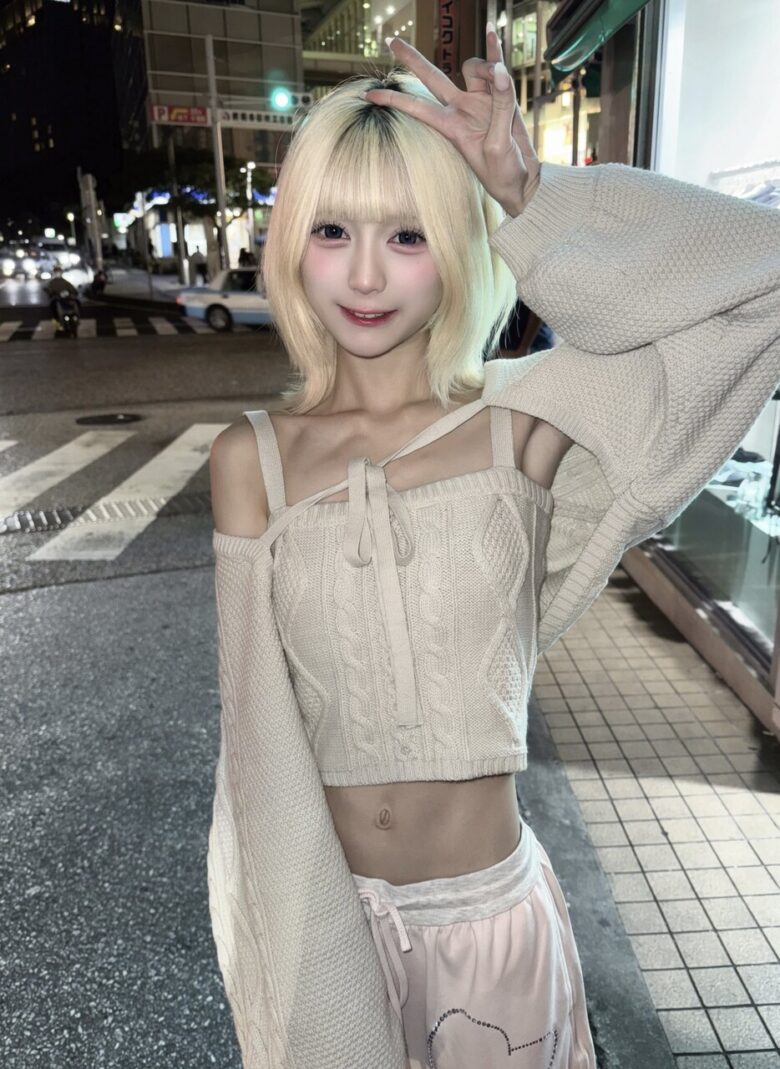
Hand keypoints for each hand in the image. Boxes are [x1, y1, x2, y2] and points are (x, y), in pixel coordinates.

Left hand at [363, 23, 539, 216]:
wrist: (522, 181)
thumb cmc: (502, 174)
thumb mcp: (497, 145)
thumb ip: (499, 106)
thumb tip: (500, 70)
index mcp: (451, 126)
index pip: (417, 107)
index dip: (393, 100)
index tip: (368, 94)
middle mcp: (461, 109)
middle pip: (432, 77)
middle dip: (412, 60)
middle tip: (392, 41)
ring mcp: (480, 100)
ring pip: (473, 68)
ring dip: (487, 66)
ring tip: (502, 78)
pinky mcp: (499, 96)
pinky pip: (496, 66)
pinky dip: (495, 50)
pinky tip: (493, 30)